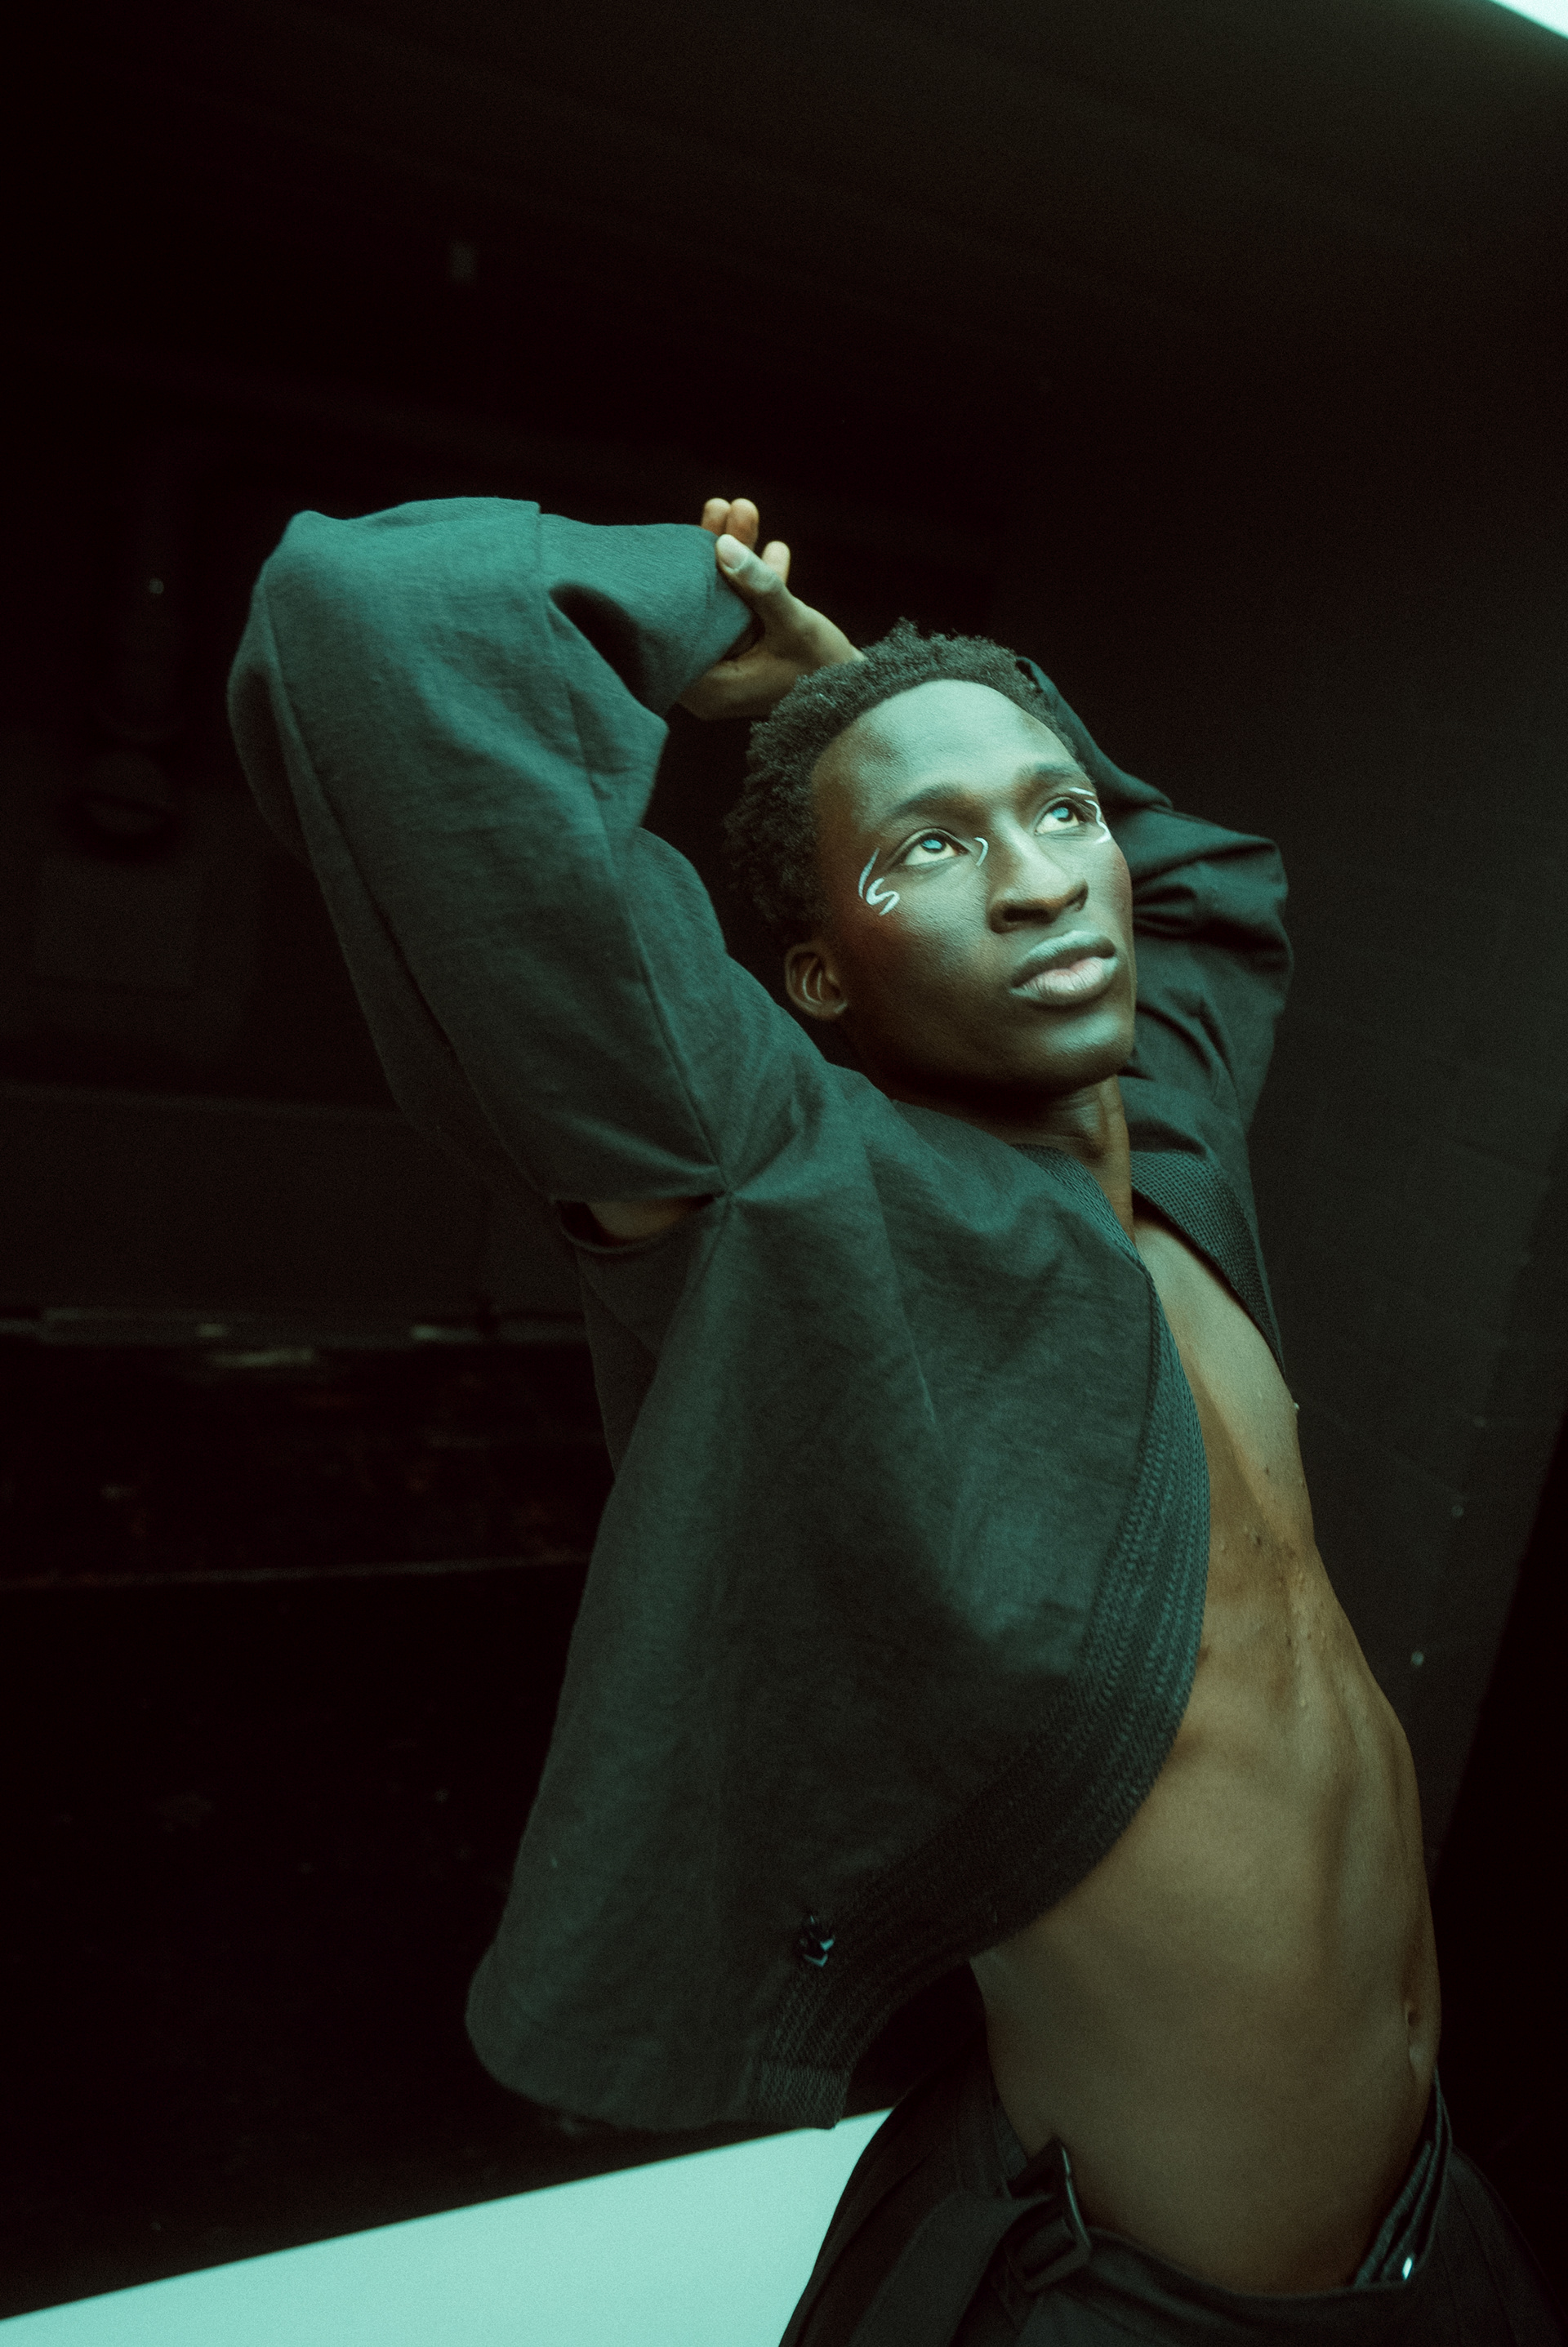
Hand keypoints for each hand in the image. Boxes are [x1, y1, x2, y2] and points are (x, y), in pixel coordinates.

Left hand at [678, 496, 861, 720]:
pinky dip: (751, 583)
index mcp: (711, 687)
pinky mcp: (746, 657)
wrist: (860, 700)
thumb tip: (722, 545)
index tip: (686, 537)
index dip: (679, 579)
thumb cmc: (826, 671)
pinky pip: (738, 614)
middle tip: (720, 507)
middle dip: (712, 555)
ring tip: (742, 509)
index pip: (676, 627)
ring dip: (735, 560)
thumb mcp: (794, 623)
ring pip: (720, 606)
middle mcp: (710, 683)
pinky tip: (770, 548)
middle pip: (698, 610)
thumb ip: (760, 586)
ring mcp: (727, 670)